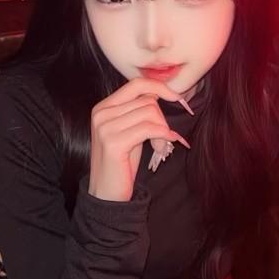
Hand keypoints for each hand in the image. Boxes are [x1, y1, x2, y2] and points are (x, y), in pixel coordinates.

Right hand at [88, 77, 192, 201]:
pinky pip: (149, 129)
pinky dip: (163, 136)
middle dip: (162, 118)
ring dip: (162, 130)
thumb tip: (163, 94)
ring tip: (160, 147)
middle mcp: (101, 113)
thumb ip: (138, 111)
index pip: (136, 84)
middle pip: (147, 100)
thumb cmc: (121, 163)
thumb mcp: (128, 131)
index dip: (160, 88)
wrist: (106, 193)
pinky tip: (163, 146)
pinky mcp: (113, 143)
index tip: (177, 98)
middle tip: (163, 138)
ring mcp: (105, 127)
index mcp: (103, 107)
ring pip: (150, 113)